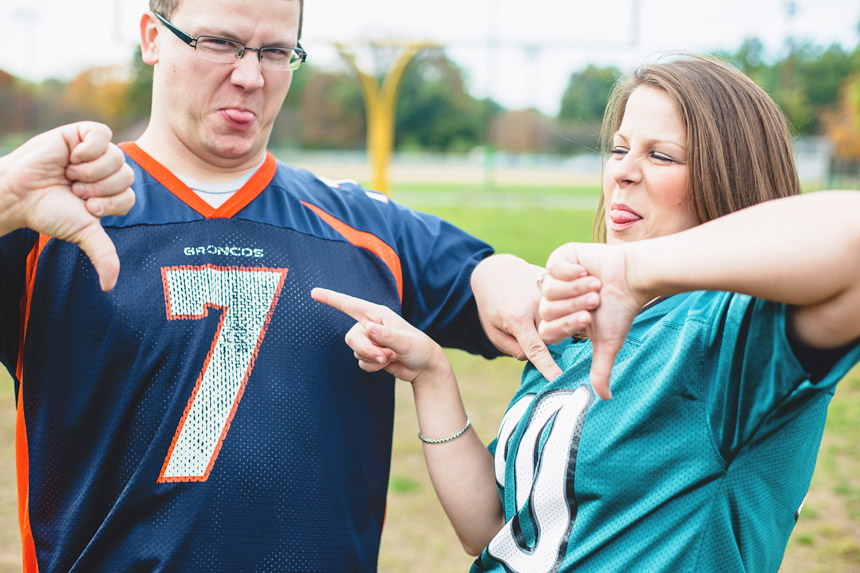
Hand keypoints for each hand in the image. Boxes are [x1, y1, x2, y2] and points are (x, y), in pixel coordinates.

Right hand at [0, 122, 134, 290]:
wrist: (17, 193)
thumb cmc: (48, 212)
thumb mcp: (82, 233)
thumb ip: (103, 256)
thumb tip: (110, 286)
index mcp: (110, 194)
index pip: (129, 196)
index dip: (109, 203)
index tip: (85, 207)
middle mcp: (106, 172)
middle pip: (127, 176)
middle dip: (99, 188)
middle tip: (74, 190)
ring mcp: (94, 152)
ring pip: (117, 156)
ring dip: (91, 170)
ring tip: (69, 175)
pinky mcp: (80, 134)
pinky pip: (103, 132)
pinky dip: (90, 147)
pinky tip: (73, 156)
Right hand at [311, 287, 451, 384]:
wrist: (424, 368)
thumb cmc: (419, 348)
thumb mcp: (405, 341)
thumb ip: (386, 335)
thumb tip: (368, 328)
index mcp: (378, 315)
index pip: (350, 305)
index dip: (331, 298)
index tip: (314, 292)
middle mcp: (370, 325)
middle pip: (351, 337)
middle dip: (365, 349)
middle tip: (384, 356)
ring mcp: (370, 341)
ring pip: (355, 351)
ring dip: (372, 359)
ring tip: (391, 357)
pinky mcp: (370, 354)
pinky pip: (361, 362)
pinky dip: (374, 366)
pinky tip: (387, 363)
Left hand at [472, 254, 598, 380]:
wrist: (494, 271)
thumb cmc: (492, 304)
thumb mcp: (492, 329)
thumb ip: (511, 347)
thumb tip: (532, 358)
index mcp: (517, 319)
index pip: (535, 349)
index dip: (548, 366)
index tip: (559, 378)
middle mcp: (534, 306)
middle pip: (556, 330)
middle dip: (567, 329)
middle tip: (585, 321)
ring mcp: (545, 292)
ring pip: (564, 312)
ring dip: (574, 314)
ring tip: (593, 302)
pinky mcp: (553, 282)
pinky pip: (566, 297)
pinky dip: (573, 301)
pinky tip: (586, 294)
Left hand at [538, 243, 645, 399]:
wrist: (632, 277)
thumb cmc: (621, 310)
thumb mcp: (608, 343)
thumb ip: (601, 370)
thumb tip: (605, 399)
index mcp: (562, 319)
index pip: (546, 331)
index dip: (566, 325)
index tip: (588, 319)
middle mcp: (556, 299)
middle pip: (546, 310)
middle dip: (573, 305)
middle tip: (595, 300)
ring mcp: (556, 277)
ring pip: (548, 289)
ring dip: (575, 288)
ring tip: (595, 284)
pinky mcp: (561, 257)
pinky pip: (552, 267)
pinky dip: (571, 270)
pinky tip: (587, 269)